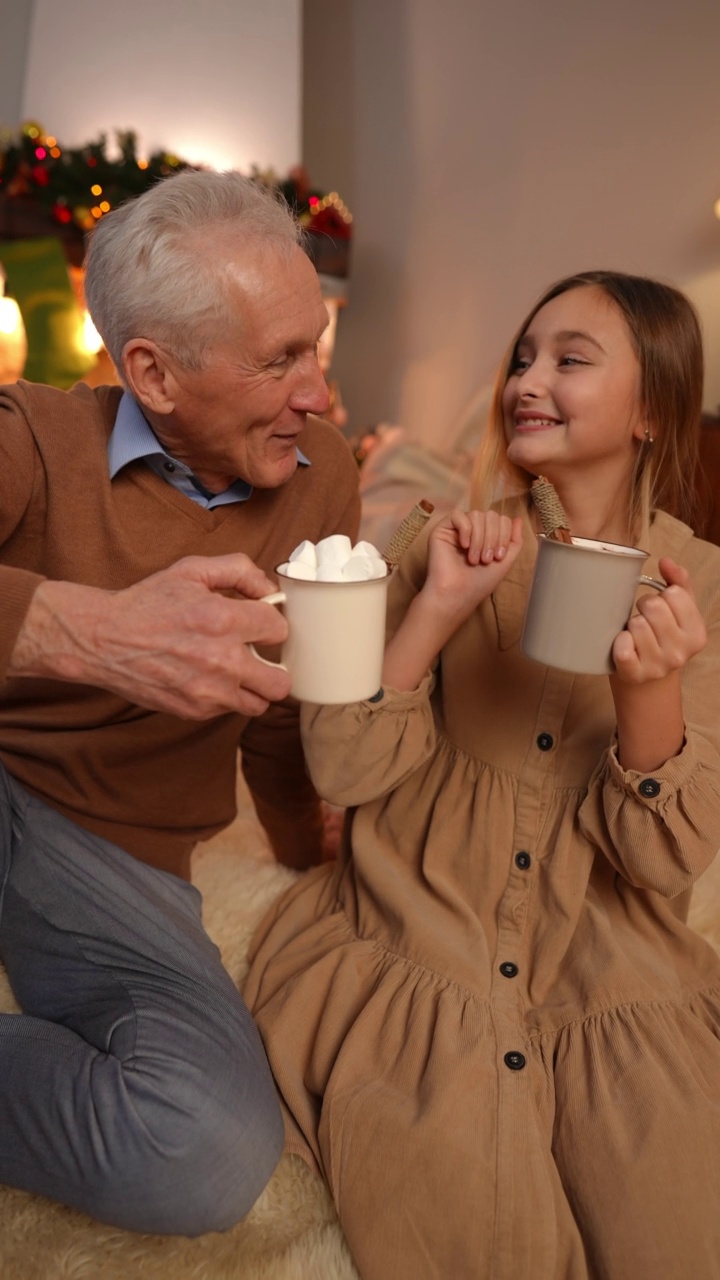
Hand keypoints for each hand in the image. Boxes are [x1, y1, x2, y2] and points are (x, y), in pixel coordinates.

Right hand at [9, 553, 292, 718]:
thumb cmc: (148, 603)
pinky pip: (230, 710)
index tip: (258, 624)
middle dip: (275, 666)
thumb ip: (238, 570)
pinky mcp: (195, 710)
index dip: (270, 624)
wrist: (104, 639)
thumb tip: (269, 590)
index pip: (279, 629)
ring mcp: (209, 691)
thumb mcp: (191, 570)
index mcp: (223, 620)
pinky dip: (226, 697)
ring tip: (237, 672)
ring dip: (254, 688)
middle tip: (260, 656)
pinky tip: (209, 679)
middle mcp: (221, 660)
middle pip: (281, 682)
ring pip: (260, 703)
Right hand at [424, 509, 523, 619]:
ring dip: (479, 539)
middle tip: (486, 560)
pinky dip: (465, 530)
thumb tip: (518, 518)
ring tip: (474, 559)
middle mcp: (472, 529)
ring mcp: (457, 528)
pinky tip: (464, 546)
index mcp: (486, 535)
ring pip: (476, 515)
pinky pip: (458, 515)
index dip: (504, 535)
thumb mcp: (505, 561)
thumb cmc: (480, 582)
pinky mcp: (442, 529)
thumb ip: (514, 540)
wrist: (457, 594)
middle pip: (490, 515)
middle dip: (492, 537)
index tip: (498, 557)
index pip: (501, 519)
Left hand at [612, 558, 706, 683]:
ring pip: (637, 624)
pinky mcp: (635, 675)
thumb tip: (666, 561)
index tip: (658, 608)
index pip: (674, 594)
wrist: (645, 677)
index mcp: (696, 634)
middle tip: (643, 619)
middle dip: (643, 607)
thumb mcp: (677, 610)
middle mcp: (681, 653)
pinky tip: (624, 645)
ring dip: (630, 625)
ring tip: (635, 634)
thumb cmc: (661, 636)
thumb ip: (677, 581)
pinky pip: (623, 649)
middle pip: (654, 606)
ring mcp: (658, 666)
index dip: (661, 595)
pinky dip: (619, 642)